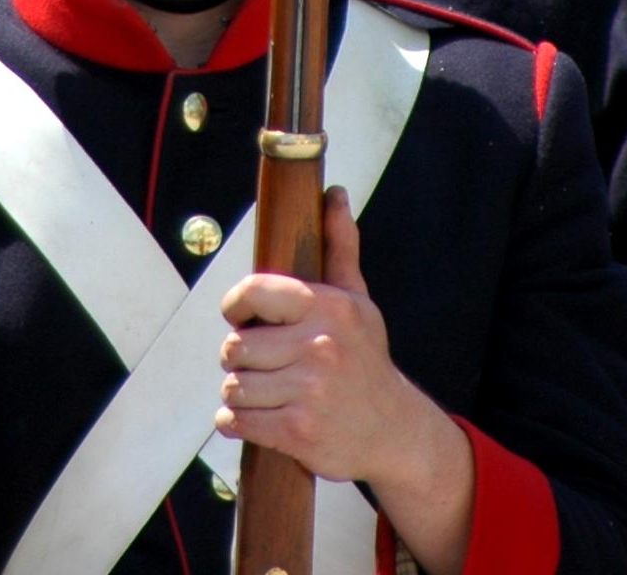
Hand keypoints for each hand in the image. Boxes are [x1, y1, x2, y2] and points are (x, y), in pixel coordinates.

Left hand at [218, 187, 472, 568]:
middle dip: (239, 358)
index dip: (235, 305)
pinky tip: (254, 417)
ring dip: (238, 392)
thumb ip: (340, 247)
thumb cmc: (366, 360)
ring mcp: (309, 391)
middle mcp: (320, 346)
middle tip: (258, 363)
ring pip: (233, 386)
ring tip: (261, 391)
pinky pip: (237, 420)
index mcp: (330, 307)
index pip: (254, 291)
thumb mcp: (359, 301)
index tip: (240, 316)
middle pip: (235, 346)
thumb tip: (334, 193)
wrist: (393, 431)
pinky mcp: (298, 432)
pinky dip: (235, 421)